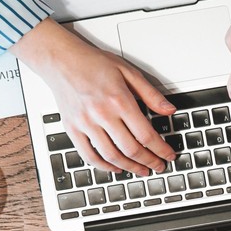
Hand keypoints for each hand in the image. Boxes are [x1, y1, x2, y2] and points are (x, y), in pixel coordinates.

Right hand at [13, 20, 177, 174]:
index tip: (168, 155)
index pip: (146, 135)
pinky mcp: (72, 128)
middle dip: (149, 162)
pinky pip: (88, 155)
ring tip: (141, 170)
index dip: (161, 150)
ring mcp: (85, 123)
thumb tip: (170, 110)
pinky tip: (115, 167)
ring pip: (111, 156)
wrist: (61, 60)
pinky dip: (103, 166)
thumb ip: (150, 94)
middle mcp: (102, 114)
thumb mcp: (128, 72)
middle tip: (158, 166)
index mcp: (119, 100)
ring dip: (130, 167)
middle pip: (131, 149)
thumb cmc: (93, 63)